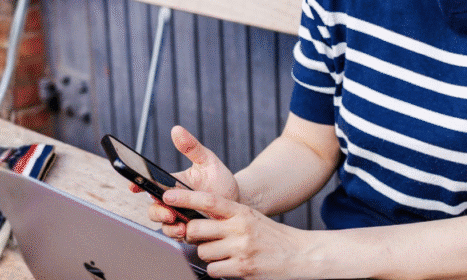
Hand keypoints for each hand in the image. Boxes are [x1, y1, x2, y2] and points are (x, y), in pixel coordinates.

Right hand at [142, 126, 240, 238]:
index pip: (148, 184)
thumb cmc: (219, 180)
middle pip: (153, 208)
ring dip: (169, 226)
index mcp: (171, 184)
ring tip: (181, 225)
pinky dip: (181, 235)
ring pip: (164, 225)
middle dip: (157, 211)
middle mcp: (172, 202)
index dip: (136, 184)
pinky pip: (178, 236)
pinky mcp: (188, 231)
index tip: (133, 185)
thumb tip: (177, 130)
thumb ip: (192, 147)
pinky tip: (189, 231)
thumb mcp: (208, 161)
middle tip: (168, 212)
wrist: (237, 201)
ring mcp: (179, 217)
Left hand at [163, 188, 306, 279]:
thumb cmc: (272, 236)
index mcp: (242, 212)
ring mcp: (241, 248)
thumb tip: (196, 218)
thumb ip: (227, 216)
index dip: (186, 197)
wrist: (298, 254)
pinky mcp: (242, 268)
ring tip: (225, 254)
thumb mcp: (251, 218)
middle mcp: (240, 228)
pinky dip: (217, 270)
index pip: (209, 200)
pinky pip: (213, 270)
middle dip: (193, 235)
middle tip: (201, 237)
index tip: (168, 196)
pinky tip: (230, 265)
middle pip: (196, 229)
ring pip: (203, 252)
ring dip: (208, 255)